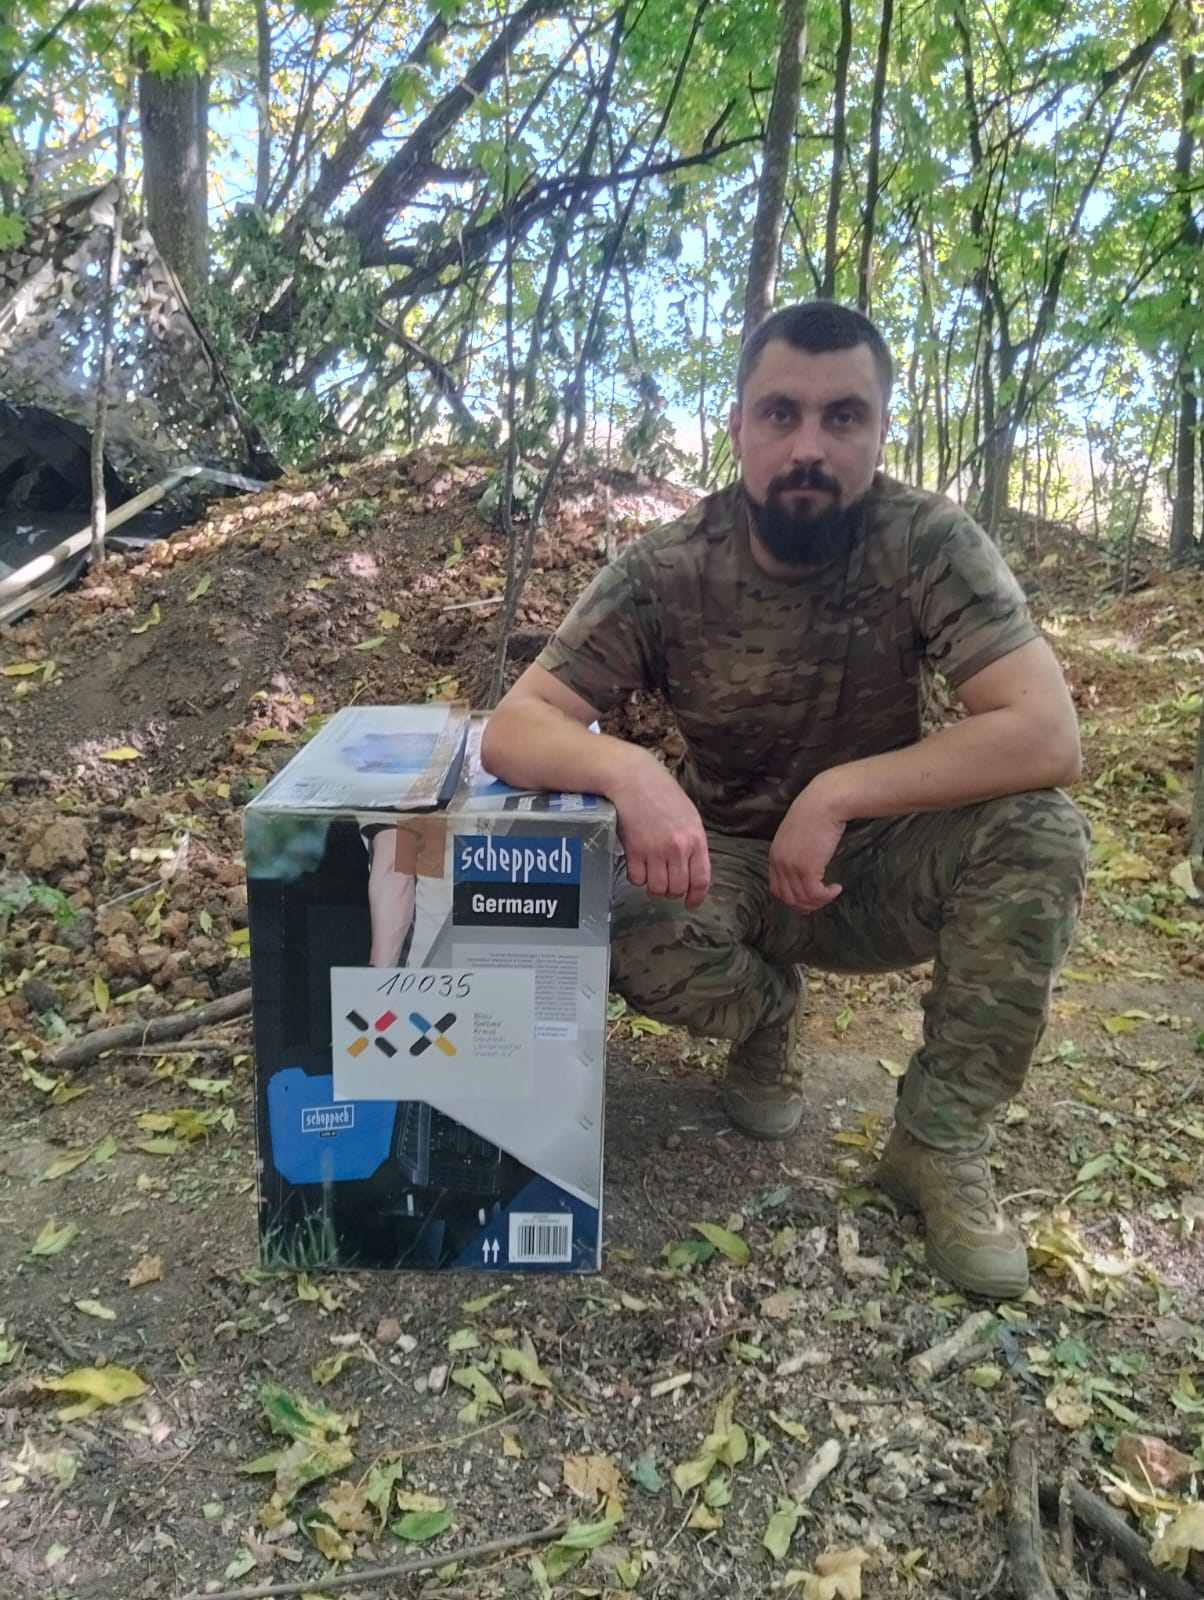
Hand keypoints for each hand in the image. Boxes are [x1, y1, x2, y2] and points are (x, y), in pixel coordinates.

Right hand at [610, 754, 710, 908]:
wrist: (634, 779)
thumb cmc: (662, 794)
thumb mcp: (689, 816)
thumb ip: (693, 843)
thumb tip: (693, 868)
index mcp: (696, 839)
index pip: (701, 879)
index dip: (696, 896)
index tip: (691, 903)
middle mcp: (678, 848)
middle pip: (677, 888)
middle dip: (672, 892)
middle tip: (666, 884)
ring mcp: (655, 850)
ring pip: (657, 888)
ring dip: (654, 886)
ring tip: (651, 875)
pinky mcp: (634, 851)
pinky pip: (637, 879)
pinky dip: (637, 877)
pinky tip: (637, 865)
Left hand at [769, 782, 846, 912]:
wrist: (825, 802)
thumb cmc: (816, 814)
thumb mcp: (797, 835)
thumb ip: (796, 852)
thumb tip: (809, 868)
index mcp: (774, 855)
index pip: (776, 889)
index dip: (793, 899)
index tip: (809, 898)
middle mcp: (779, 863)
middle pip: (788, 898)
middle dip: (806, 905)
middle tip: (823, 899)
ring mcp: (791, 866)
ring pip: (802, 899)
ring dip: (820, 901)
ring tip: (832, 892)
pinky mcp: (807, 868)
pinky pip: (815, 894)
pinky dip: (827, 896)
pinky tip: (836, 888)